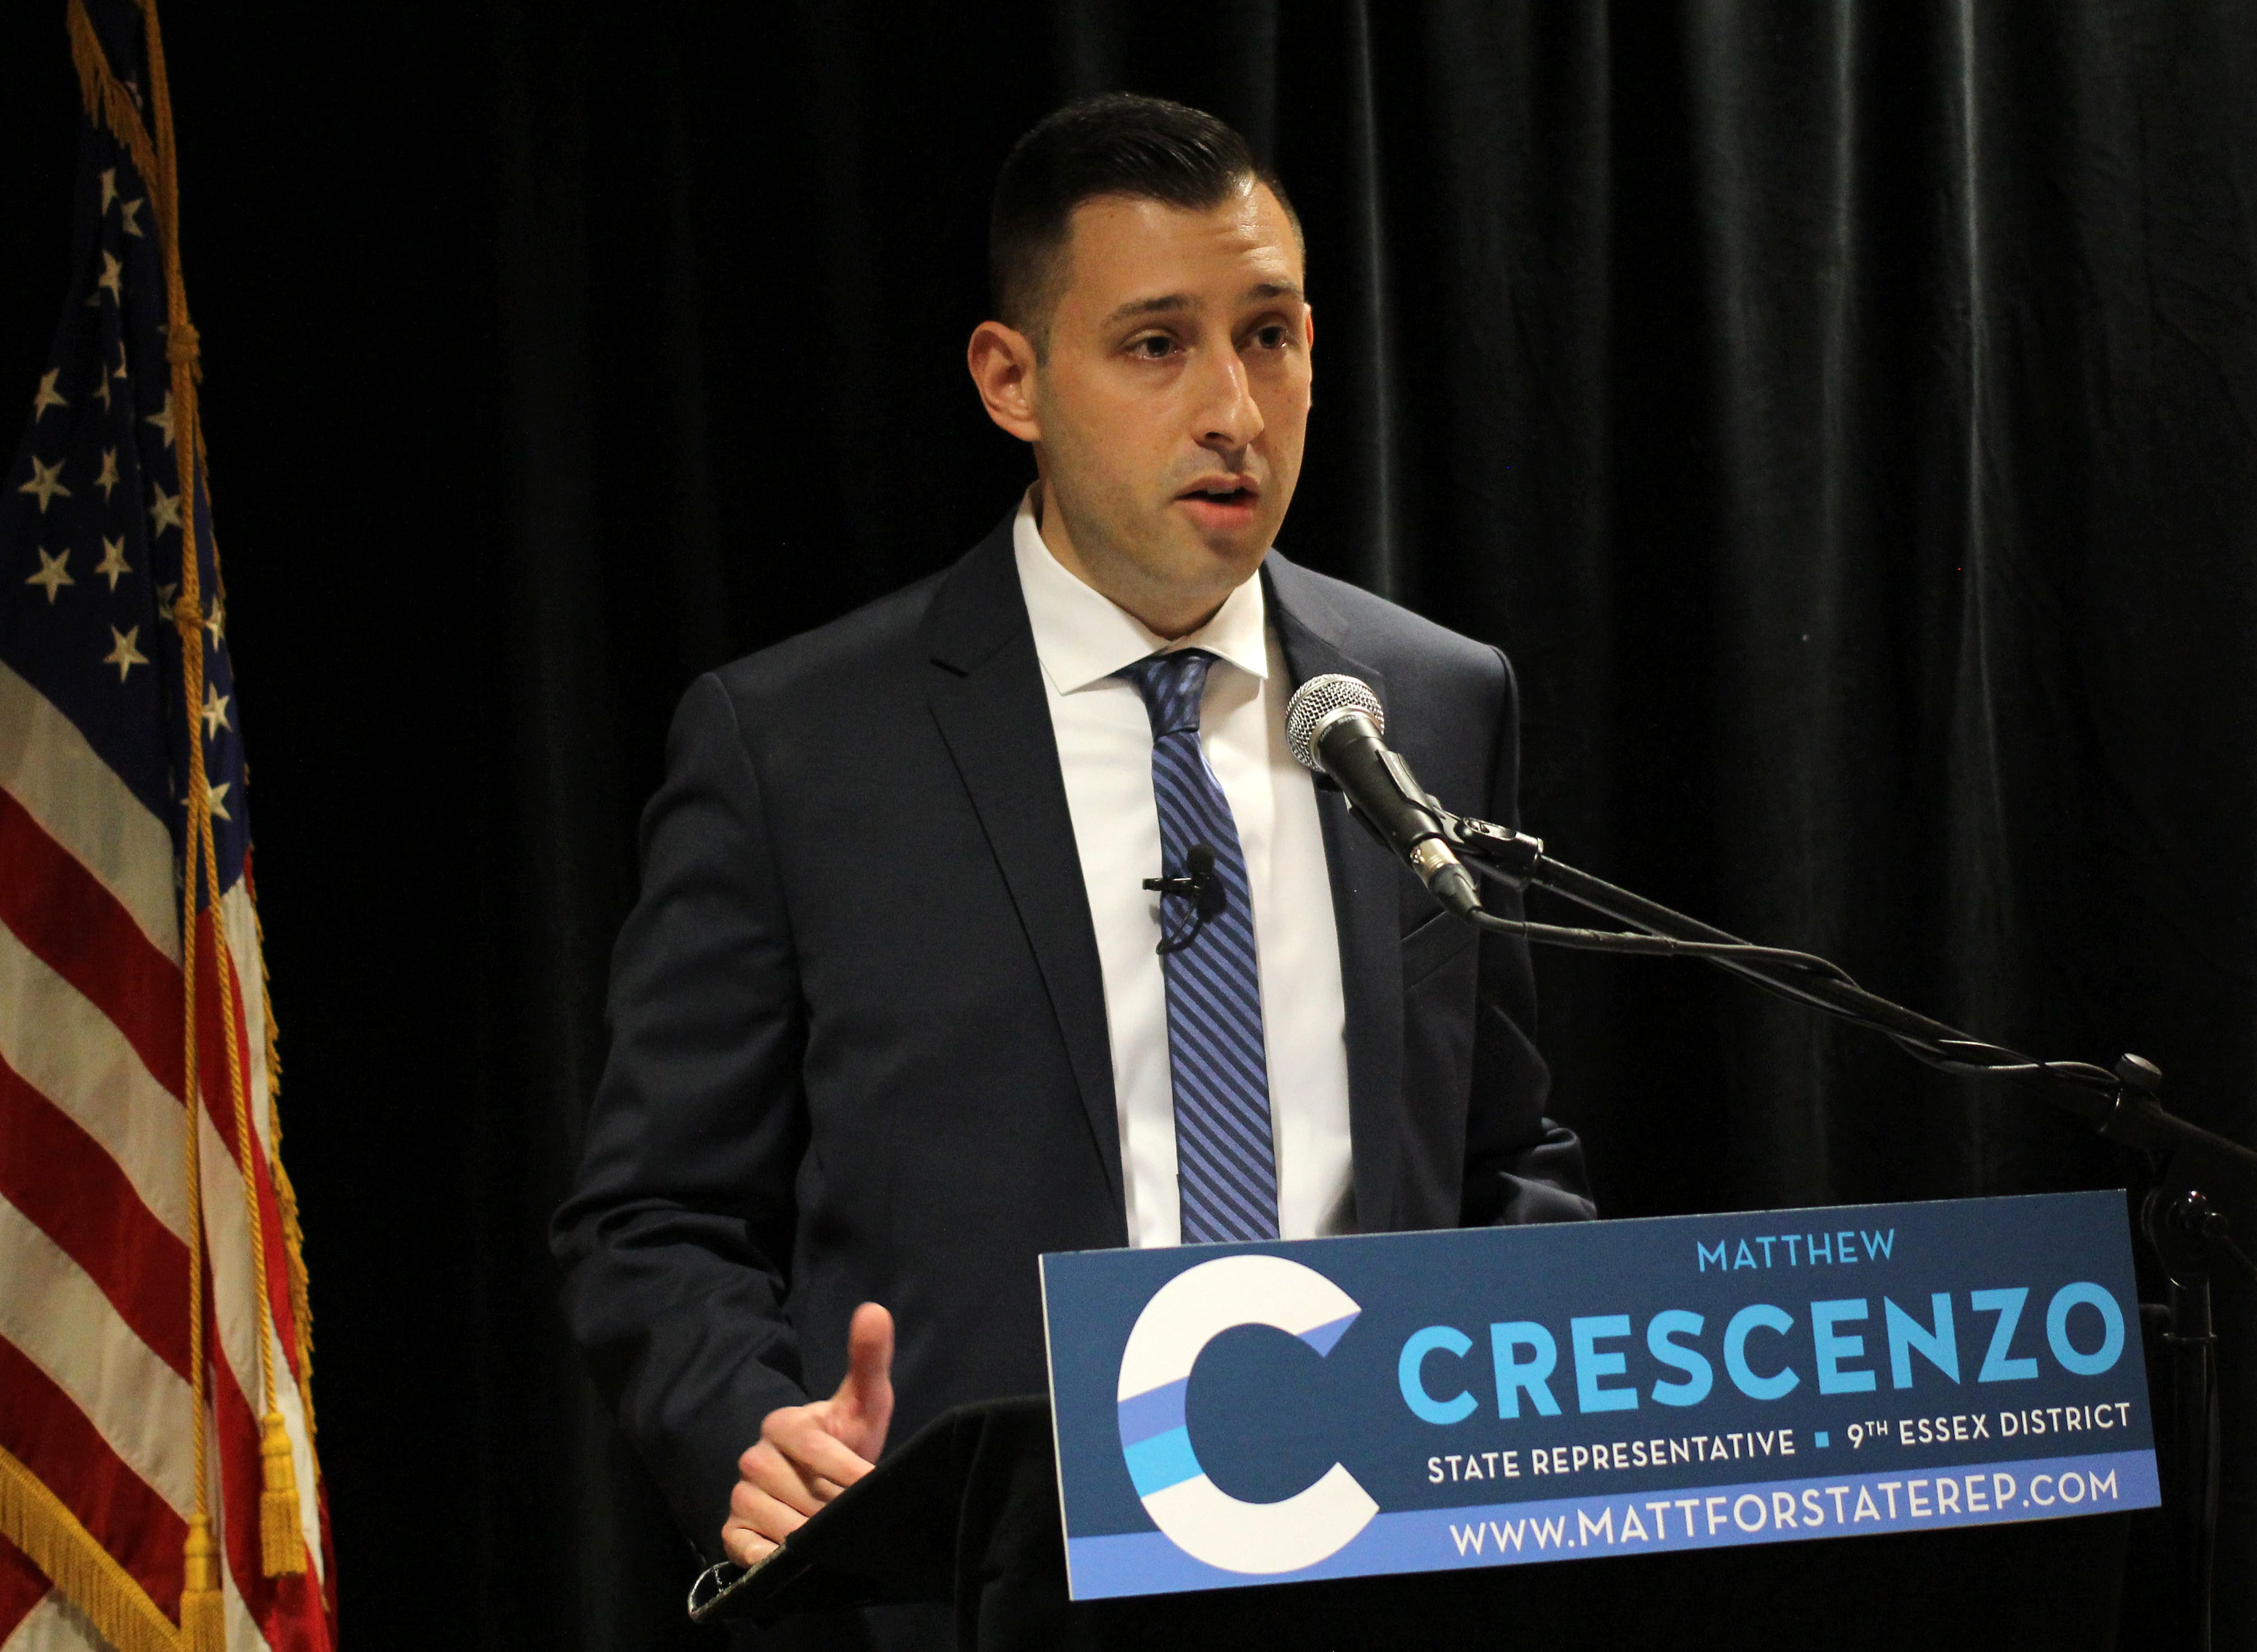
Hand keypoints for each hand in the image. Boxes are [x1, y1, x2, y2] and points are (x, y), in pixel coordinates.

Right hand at [721, 1302, 893, 1566]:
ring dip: (811, 1535)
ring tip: (833, 1534)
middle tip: (855, 1515)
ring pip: (778, 1522)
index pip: (814, 1448)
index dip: (848, 1471)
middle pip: (798, 1492)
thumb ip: (870, 1360)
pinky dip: (771, 1557)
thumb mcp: (864, 1403)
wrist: (824, 1485)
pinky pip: (747, 1548)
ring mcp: (740, 1493)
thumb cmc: (847, 1440)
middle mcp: (754, 1456)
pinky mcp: (732, 1530)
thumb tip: (874, 1310)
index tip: (873, 1484)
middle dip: (833, 1507)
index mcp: (782, 1423)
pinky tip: (795, 1556)